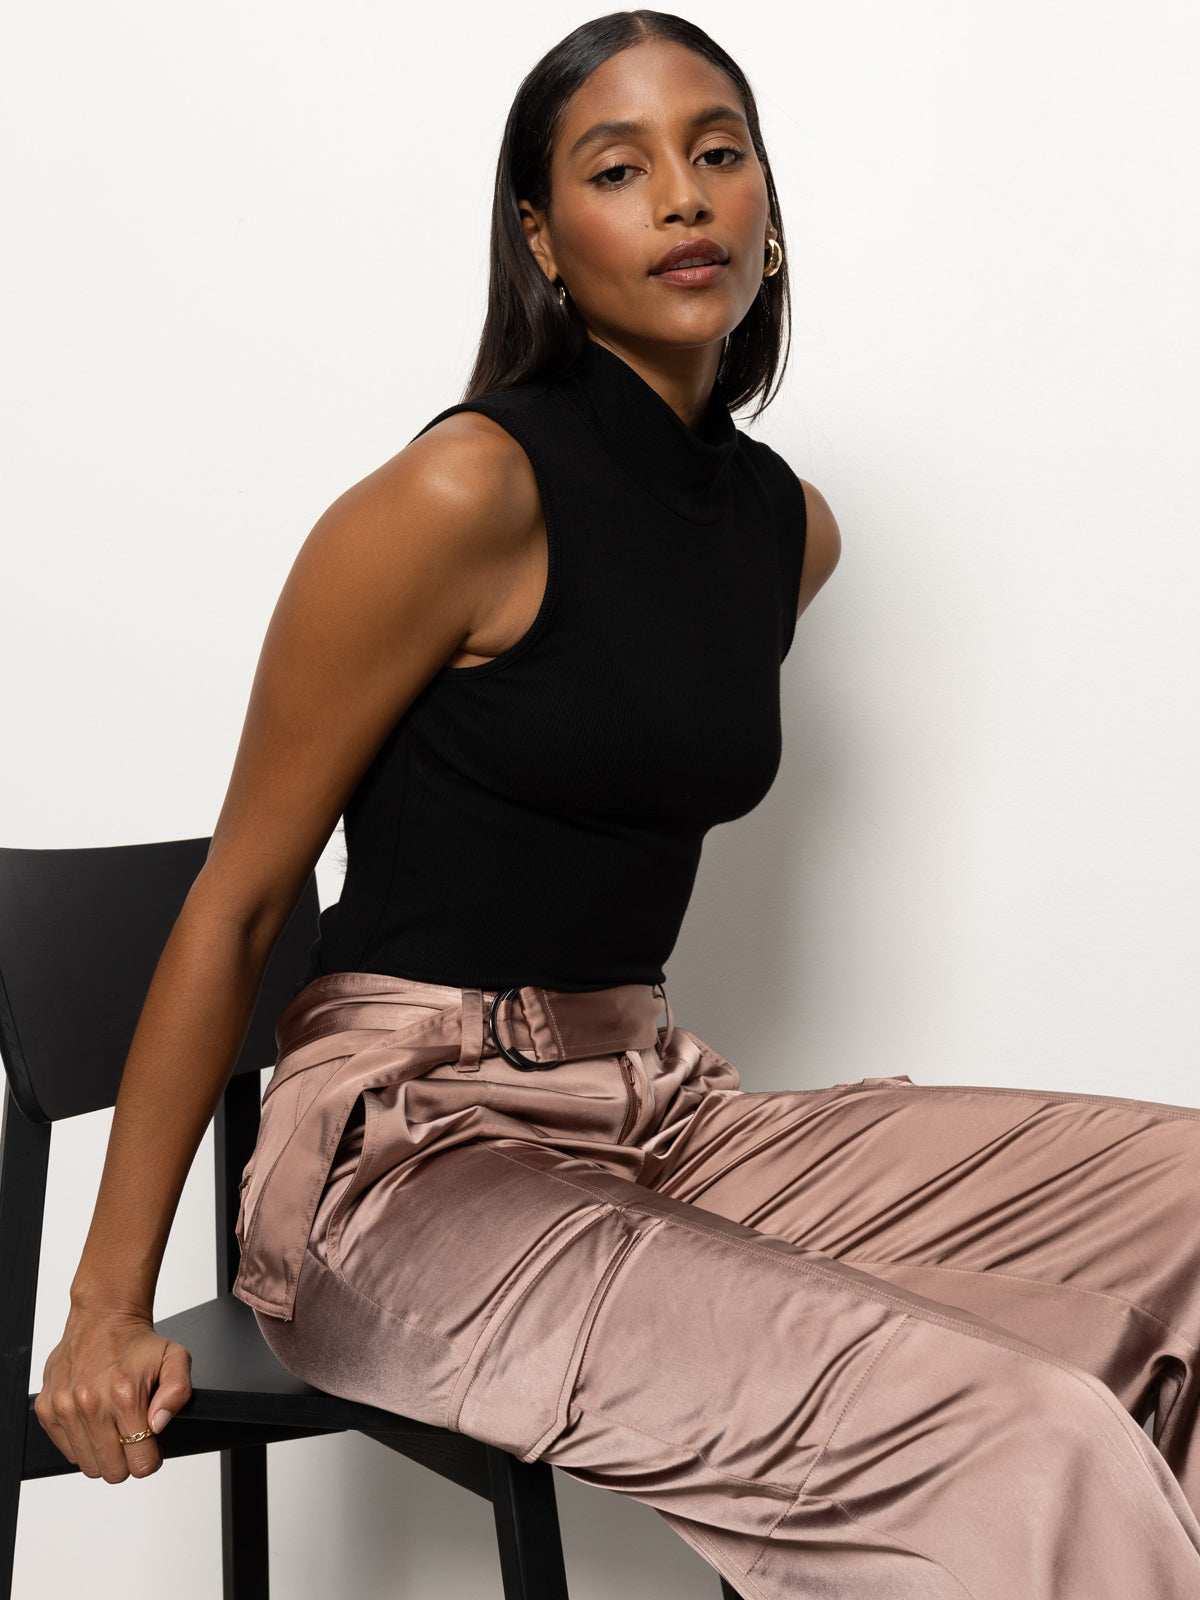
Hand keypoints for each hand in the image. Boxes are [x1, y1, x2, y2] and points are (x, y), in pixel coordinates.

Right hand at [34, 1305, 192, 1483]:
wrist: (103, 1318)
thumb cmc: (139, 1343)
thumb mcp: (175, 1359)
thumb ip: (178, 1393)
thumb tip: (157, 1424)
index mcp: (124, 1395)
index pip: (141, 1463)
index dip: (151, 1456)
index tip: (151, 1440)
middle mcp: (90, 1404)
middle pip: (114, 1472)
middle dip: (128, 1459)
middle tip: (133, 1433)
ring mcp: (64, 1408)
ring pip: (89, 1466)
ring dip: (104, 1452)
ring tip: (114, 1424)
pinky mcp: (46, 1409)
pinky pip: (68, 1451)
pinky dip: (83, 1442)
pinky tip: (95, 1419)